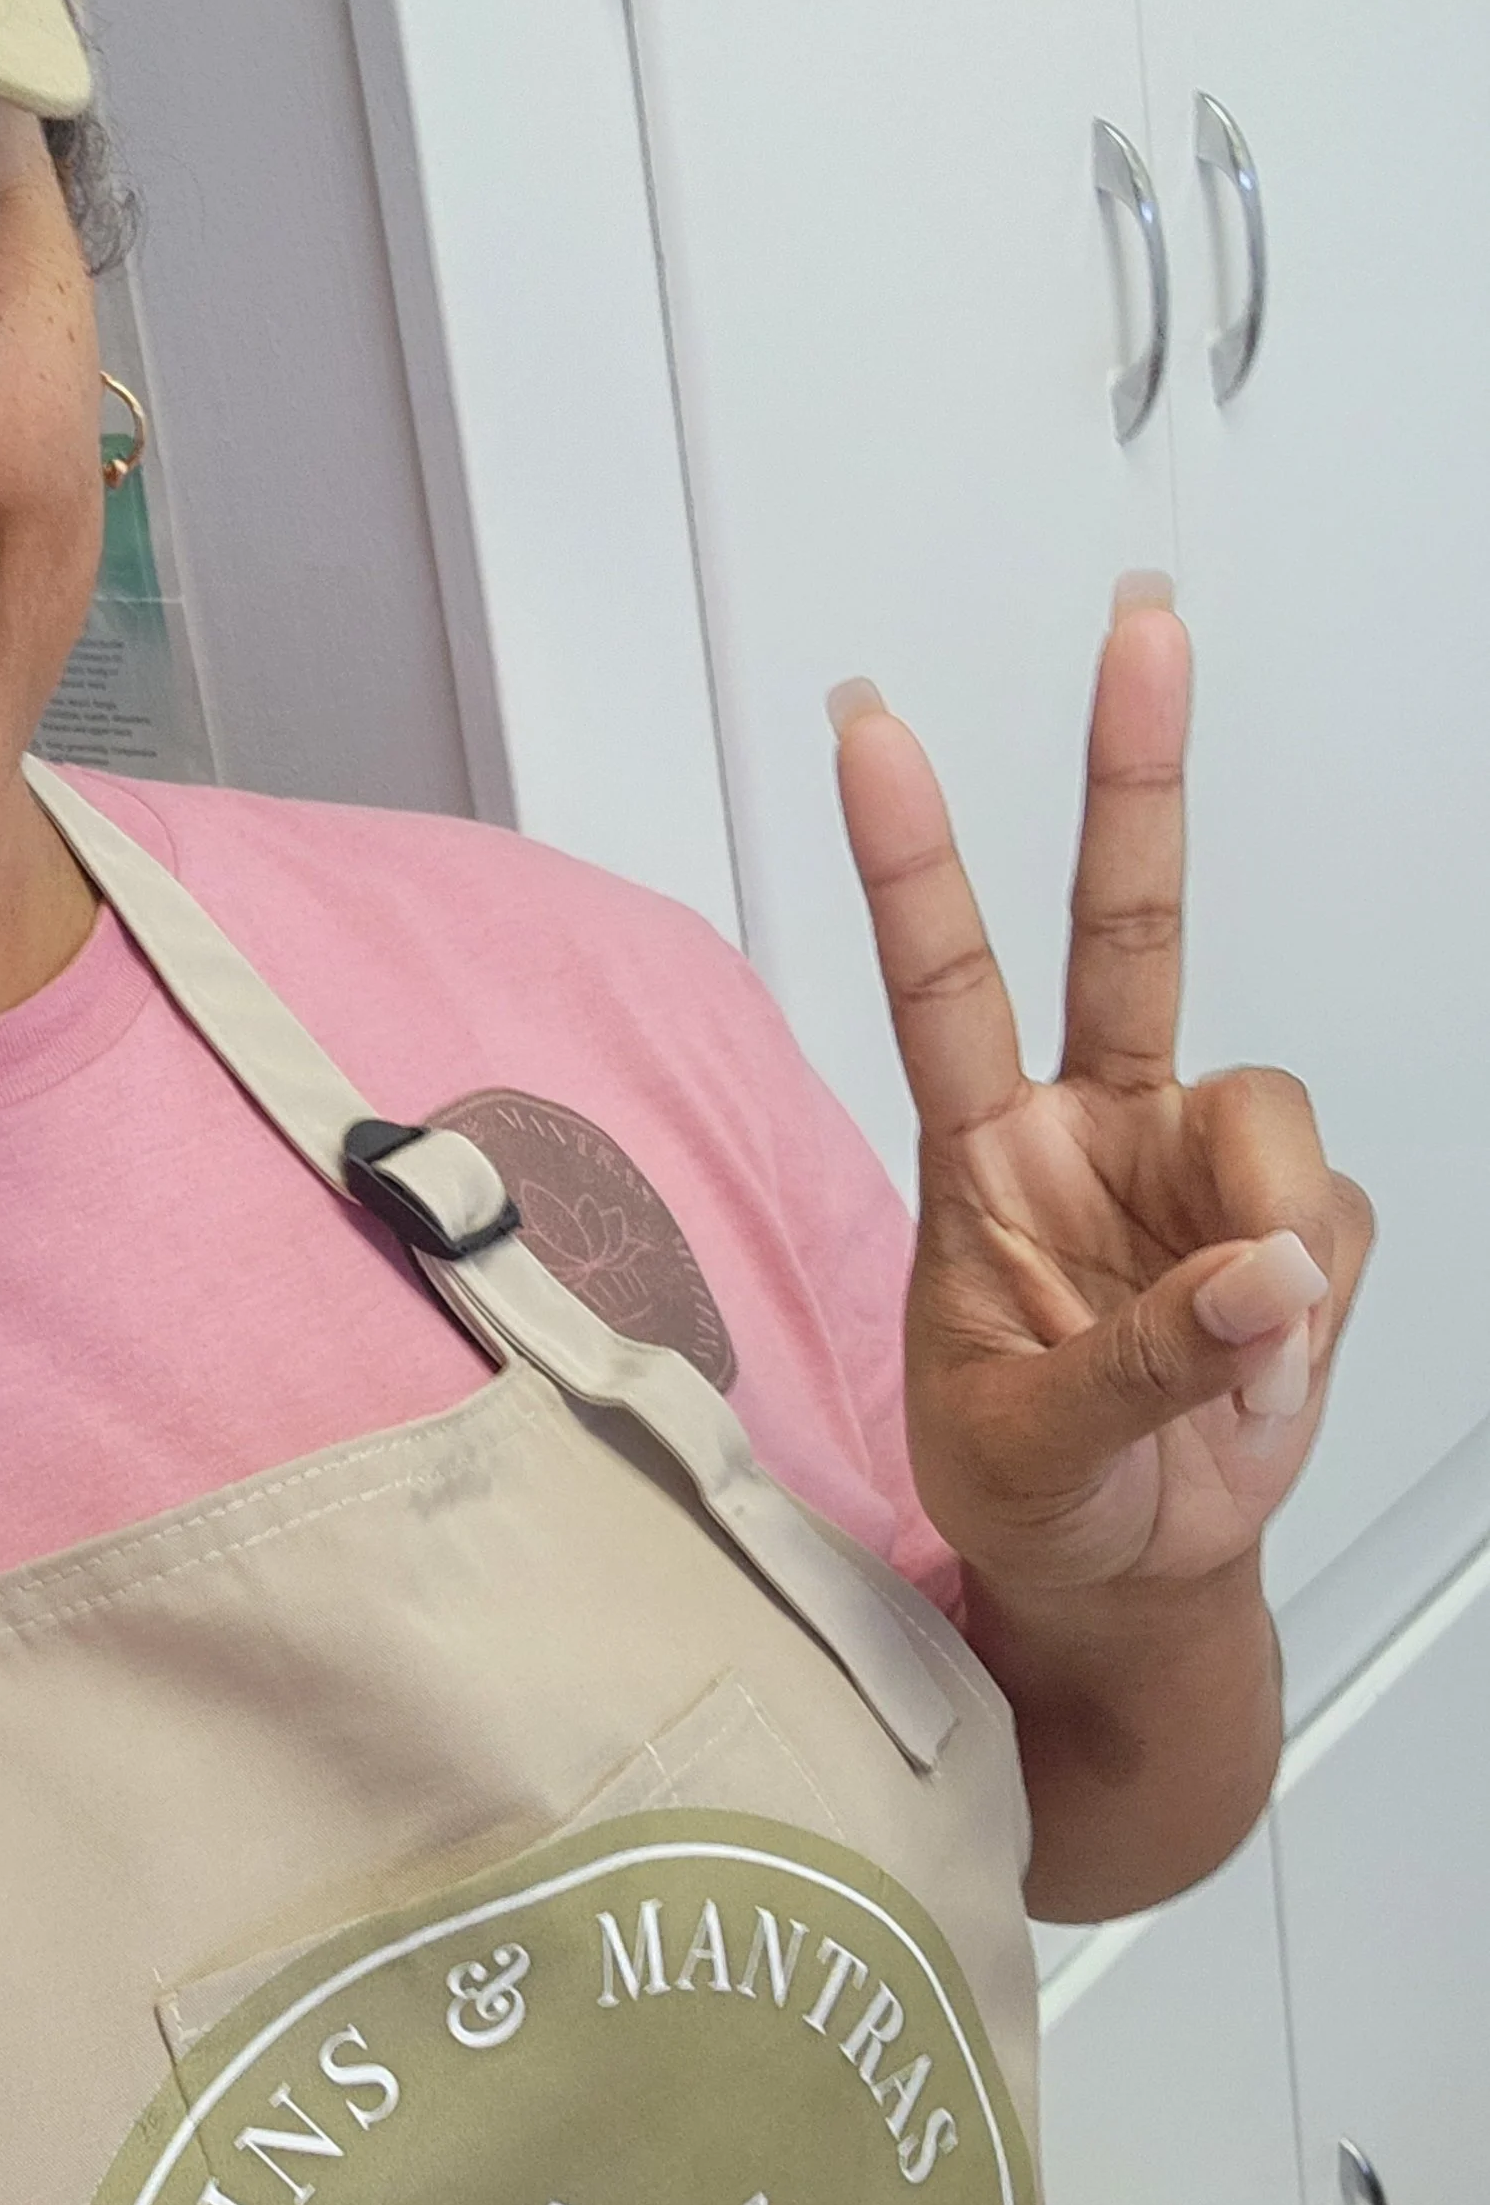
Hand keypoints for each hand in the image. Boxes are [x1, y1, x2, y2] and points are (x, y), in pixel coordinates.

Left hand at [832, 582, 1371, 1609]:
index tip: (869, 726)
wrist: (1126, 1577)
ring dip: (1268, 1227)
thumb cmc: (1033, 1498)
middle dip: (1134, 777)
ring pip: (1272, 1116)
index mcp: (982, 1159)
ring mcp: (1198, 1172)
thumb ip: (1138, 1362)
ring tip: (1227, 1349)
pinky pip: (1336, 1228)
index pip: (939, 983)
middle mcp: (1092, 1131)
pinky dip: (1313, 1308)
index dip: (909, 857)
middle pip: (1125, 930)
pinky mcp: (1294, 1231)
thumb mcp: (1030, 1454)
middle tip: (1142, 626)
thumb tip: (1264, 1274)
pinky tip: (1261, 1366)